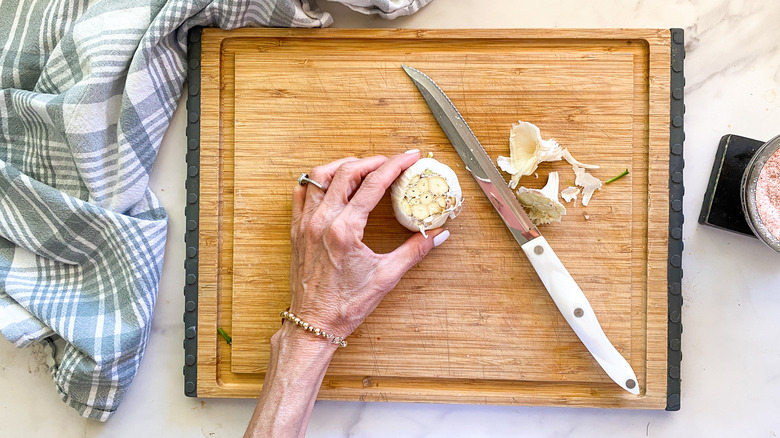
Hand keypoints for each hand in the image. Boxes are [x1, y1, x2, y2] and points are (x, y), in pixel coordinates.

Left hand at [288, 150, 449, 340]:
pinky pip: (301, 193)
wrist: (314, 323)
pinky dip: (317, 181)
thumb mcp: (386, 277)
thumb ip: (414, 251)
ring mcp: (305, 223)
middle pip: (346, 172)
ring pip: (319, 176)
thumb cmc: (346, 305)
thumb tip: (438, 234)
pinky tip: (332, 184)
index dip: (394, 165)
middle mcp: (321, 221)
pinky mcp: (297, 230)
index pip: (373, 185)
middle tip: (390, 162)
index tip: (409, 157)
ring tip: (362, 168)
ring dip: (343, 166)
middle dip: (372, 161)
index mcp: (344, 230)